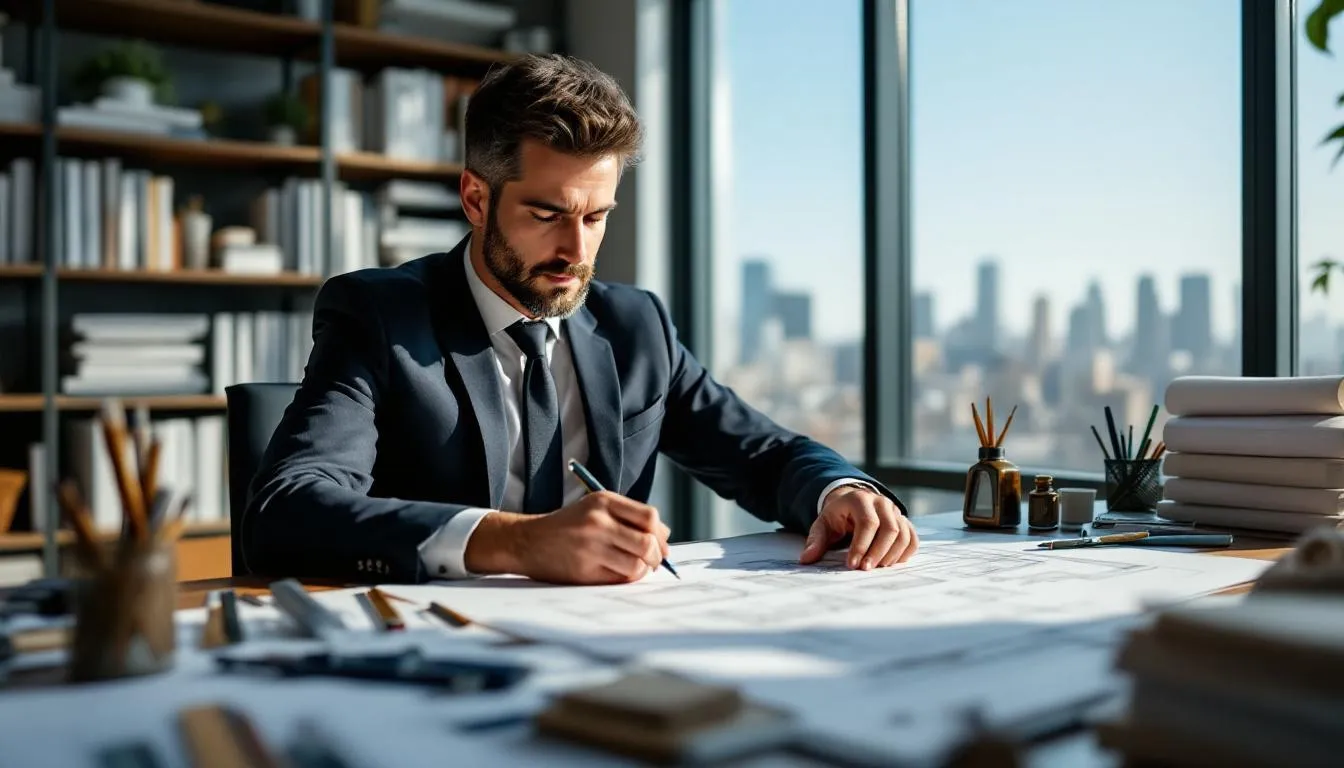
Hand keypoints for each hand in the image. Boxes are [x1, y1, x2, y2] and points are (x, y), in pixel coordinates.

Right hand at [465, 491, 670, 584]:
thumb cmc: (568, 526)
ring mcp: (590, 547)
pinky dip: (625, 578)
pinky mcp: (584, 571)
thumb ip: (629, 517)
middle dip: (657, 556)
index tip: (660, 543)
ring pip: (636, 565)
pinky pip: (619, 579)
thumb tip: (665, 538)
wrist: (527, 541)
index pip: (649, 516)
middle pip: (647, 543)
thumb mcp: (596, 508)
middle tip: (653, 561)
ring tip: (634, 568)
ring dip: (642, 570)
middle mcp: (598, 522)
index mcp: (603, 501)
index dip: (660, 533)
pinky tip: (617, 573)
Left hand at [799, 486, 917, 569]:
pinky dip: (905, 554)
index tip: (852, 564)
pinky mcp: (904, 522)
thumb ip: (816, 540)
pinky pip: (912, 539)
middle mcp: (882, 503)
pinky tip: (891, 563)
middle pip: (889, 529)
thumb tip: (806, 559)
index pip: (867, 522)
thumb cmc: (837, 516)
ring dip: (892, 555)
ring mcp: (895, 512)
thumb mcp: (823, 524)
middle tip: (865, 569)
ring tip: (877, 568)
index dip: (861, 545)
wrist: (852, 504)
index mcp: (860, 499)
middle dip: (877, 552)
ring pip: (903, 535)